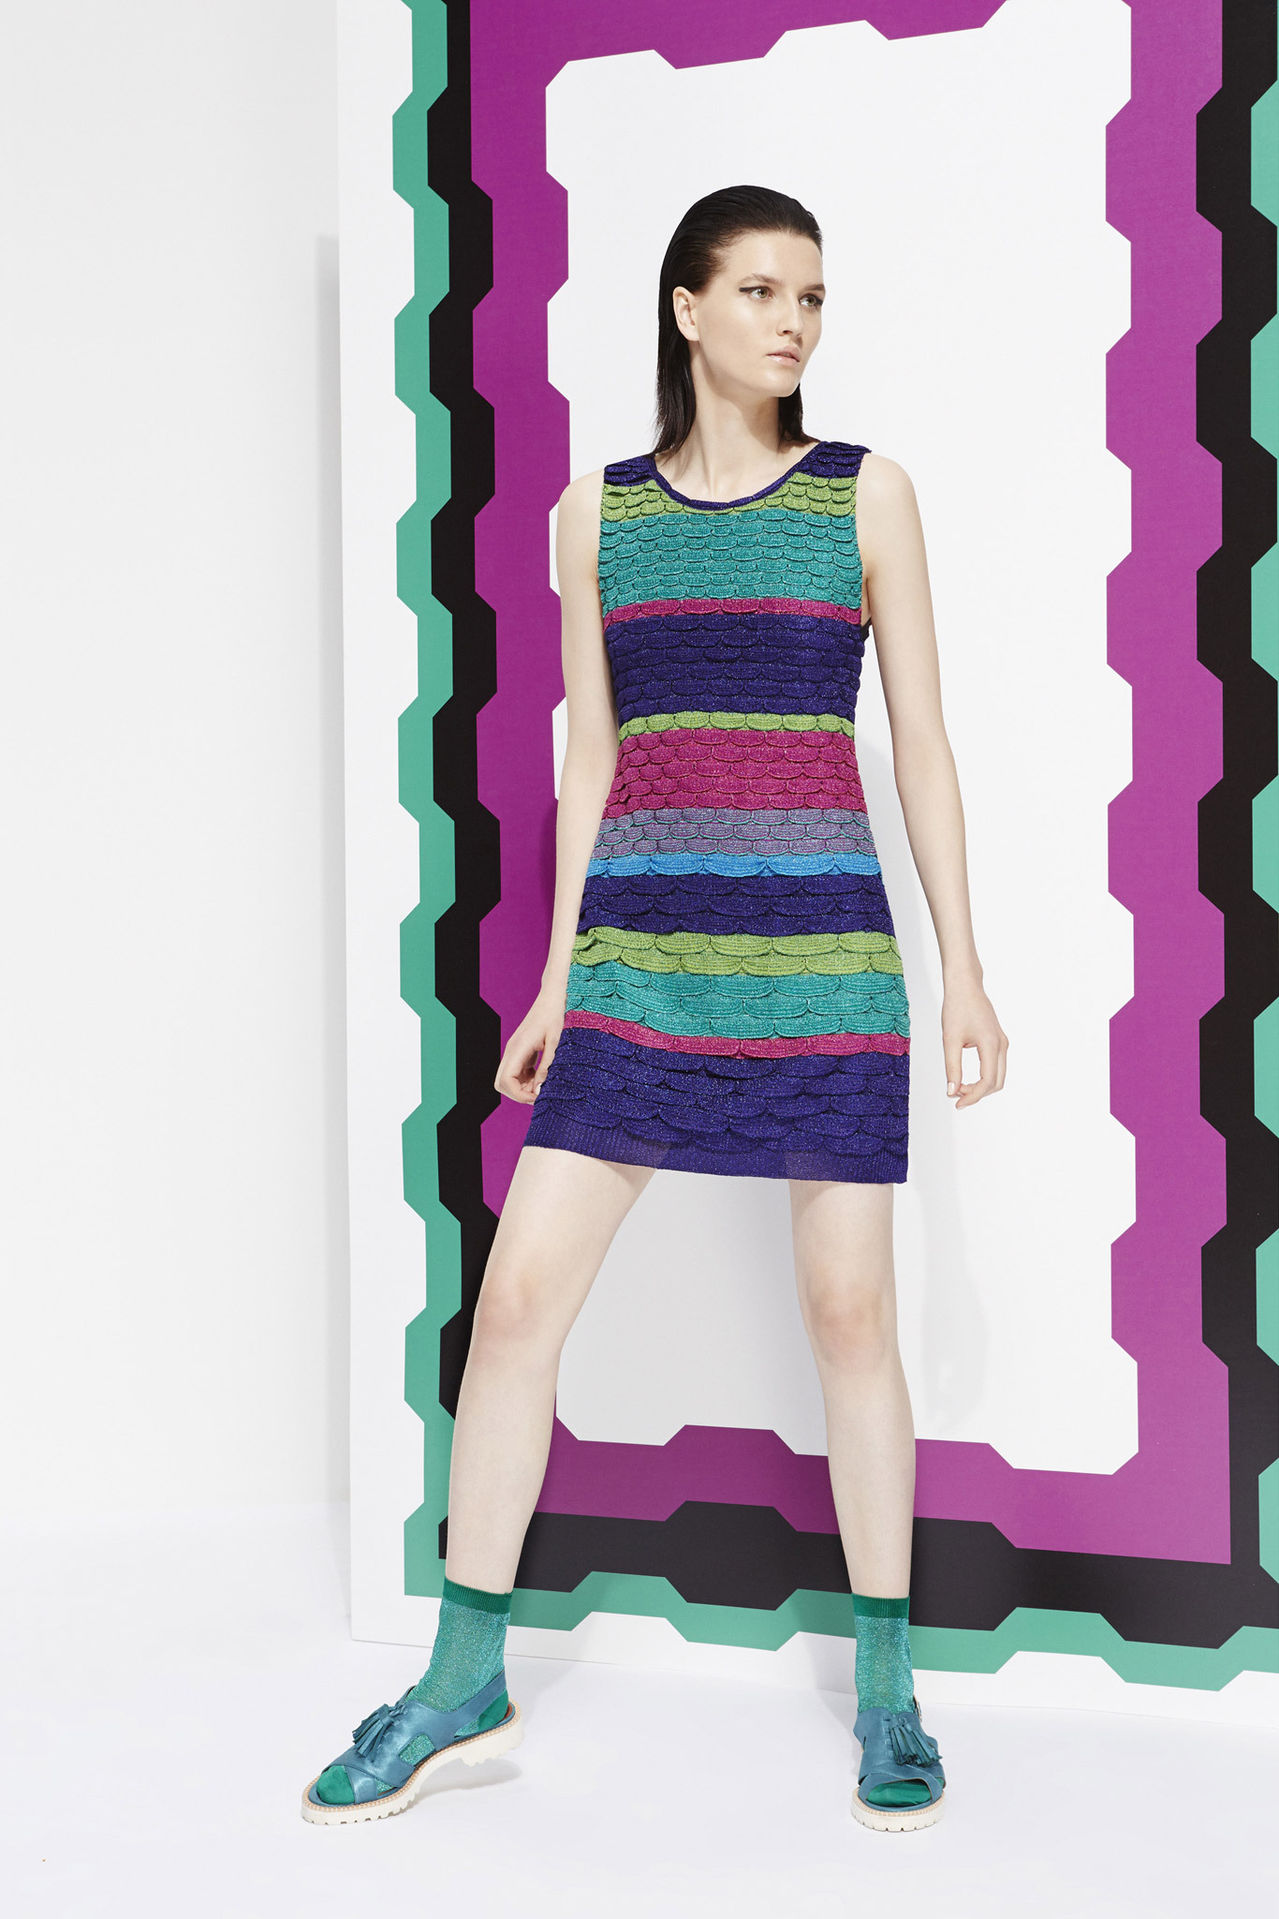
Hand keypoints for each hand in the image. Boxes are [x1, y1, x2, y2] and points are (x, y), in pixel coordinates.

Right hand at [494, 987, 565, 1104]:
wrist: (553, 997)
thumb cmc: (556, 1015)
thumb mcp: (557, 1042)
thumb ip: (548, 1067)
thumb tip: (540, 1090)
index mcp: (518, 1047)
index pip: (505, 1081)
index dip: (519, 1095)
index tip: (538, 1097)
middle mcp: (512, 1050)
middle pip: (501, 1083)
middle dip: (518, 1094)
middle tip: (540, 1094)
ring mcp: (515, 1051)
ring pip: (508, 1079)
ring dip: (523, 1087)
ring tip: (545, 1085)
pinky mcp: (521, 1051)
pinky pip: (517, 1072)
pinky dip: (528, 1080)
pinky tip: (544, 1076)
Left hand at [941, 982, 1007, 1109]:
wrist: (965, 985)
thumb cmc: (956, 1008)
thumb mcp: (950, 1039)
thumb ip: (952, 1067)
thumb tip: (951, 1091)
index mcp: (991, 1044)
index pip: (988, 1081)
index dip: (973, 1096)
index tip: (956, 1103)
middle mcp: (1001, 1045)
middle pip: (997, 1082)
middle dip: (978, 1093)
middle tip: (955, 1096)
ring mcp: (1002, 1042)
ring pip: (998, 1075)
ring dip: (981, 1086)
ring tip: (959, 1087)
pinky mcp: (998, 1040)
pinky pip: (995, 1066)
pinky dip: (984, 1077)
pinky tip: (965, 1077)